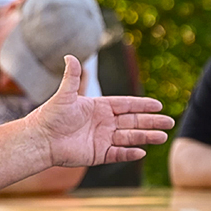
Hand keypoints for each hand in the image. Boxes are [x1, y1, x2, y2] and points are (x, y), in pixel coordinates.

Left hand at [30, 55, 173, 166]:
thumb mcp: (64, 95)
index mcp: (98, 107)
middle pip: (132, 121)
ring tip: (162, 136)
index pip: (125, 105)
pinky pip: (118, 154)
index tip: (158, 105)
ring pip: (129, 137)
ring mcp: (102, 138)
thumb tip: (70, 56)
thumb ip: (71, 77)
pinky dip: (129, 153)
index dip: (141, 105)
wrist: (40, 139)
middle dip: (150, 121)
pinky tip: (142, 152)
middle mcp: (103, 123)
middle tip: (169, 121)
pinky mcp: (98, 154)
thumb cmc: (50, 116)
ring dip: (145, 136)